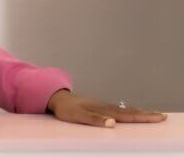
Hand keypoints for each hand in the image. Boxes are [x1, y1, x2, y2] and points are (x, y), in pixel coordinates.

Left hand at [47, 89, 166, 127]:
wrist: (57, 97)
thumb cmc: (66, 108)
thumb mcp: (78, 116)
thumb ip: (95, 119)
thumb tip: (113, 123)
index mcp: (104, 110)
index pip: (128, 115)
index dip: (143, 117)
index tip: (158, 117)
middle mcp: (106, 106)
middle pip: (130, 111)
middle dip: (147, 114)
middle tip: (162, 116)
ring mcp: (104, 105)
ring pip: (126, 110)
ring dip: (140, 113)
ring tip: (152, 114)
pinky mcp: (100, 106)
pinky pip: (119, 109)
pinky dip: (130, 111)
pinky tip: (132, 113)